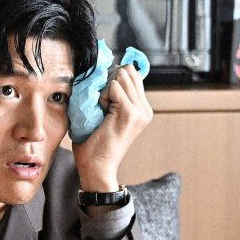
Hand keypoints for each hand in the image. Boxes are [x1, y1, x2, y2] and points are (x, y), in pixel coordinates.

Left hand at [71, 64, 152, 193]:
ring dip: (105, 89)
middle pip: (128, 71)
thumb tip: (106, 74)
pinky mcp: (130, 112)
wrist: (97, 168)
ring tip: (102, 110)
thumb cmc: (95, 145)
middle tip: (102, 106)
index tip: (105, 100)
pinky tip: (100, 112)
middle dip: (110, 82)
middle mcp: (145, 109)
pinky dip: (102, 95)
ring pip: (121, 76)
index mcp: (142, 109)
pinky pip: (113, 86)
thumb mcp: (107, 116)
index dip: (113, 80)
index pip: (131, 75)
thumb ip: (112, 97)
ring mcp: (140, 111)